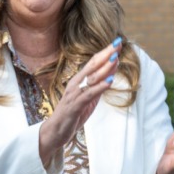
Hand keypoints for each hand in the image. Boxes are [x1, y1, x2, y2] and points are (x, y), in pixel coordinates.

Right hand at [38, 37, 121, 167]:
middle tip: (117, 43)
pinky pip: (89, 94)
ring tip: (115, 58)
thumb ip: (98, 84)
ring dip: (104, 68)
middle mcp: (75, 84)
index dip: (105, 52)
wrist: (55, 131)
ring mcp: (74, 94)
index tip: (117, 43)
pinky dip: (99, 87)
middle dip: (105, 54)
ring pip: (91, 78)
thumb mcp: (89, 97)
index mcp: (78, 80)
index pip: (93, 62)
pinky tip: (109, 81)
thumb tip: (112, 70)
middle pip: (92, 65)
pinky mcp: (75, 105)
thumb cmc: (72, 114)